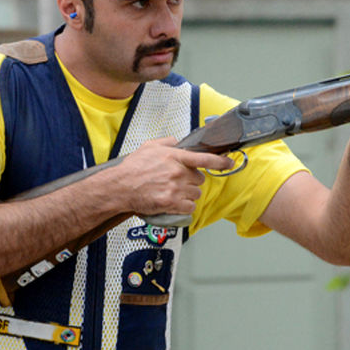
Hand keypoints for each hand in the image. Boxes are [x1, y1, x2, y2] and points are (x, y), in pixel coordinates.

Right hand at [116, 137, 233, 216]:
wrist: (120, 187)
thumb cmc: (132, 168)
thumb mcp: (150, 146)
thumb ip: (167, 142)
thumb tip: (178, 142)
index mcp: (175, 157)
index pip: (204, 158)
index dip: (220, 161)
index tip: (229, 163)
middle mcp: (177, 173)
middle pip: (200, 179)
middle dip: (192, 180)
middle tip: (178, 181)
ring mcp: (175, 189)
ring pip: (195, 193)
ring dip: (188, 194)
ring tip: (173, 192)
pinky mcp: (171, 204)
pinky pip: (189, 207)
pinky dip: (185, 206)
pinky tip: (175, 202)